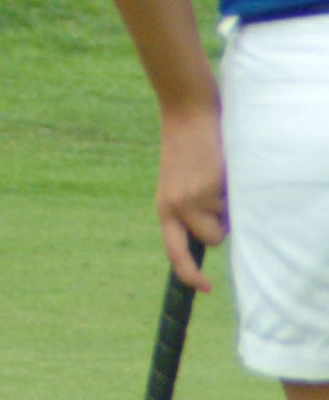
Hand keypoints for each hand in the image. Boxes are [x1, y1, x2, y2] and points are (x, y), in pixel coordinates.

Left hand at [155, 102, 226, 290]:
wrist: (187, 112)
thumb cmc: (188, 148)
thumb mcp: (178, 183)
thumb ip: (189, 209)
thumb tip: (213, 234)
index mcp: (164, 208)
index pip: (174, 251)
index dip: (189, 273)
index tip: (204, 288)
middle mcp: (176, 207)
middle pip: (212, 239)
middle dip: (222, 223)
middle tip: (217, 196)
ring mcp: (194, 197)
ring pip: (227, 220)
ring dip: (230, 204)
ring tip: (217, 177)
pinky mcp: (211, 185)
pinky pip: (236, 201)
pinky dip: (236, 188)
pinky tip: (222, 168)